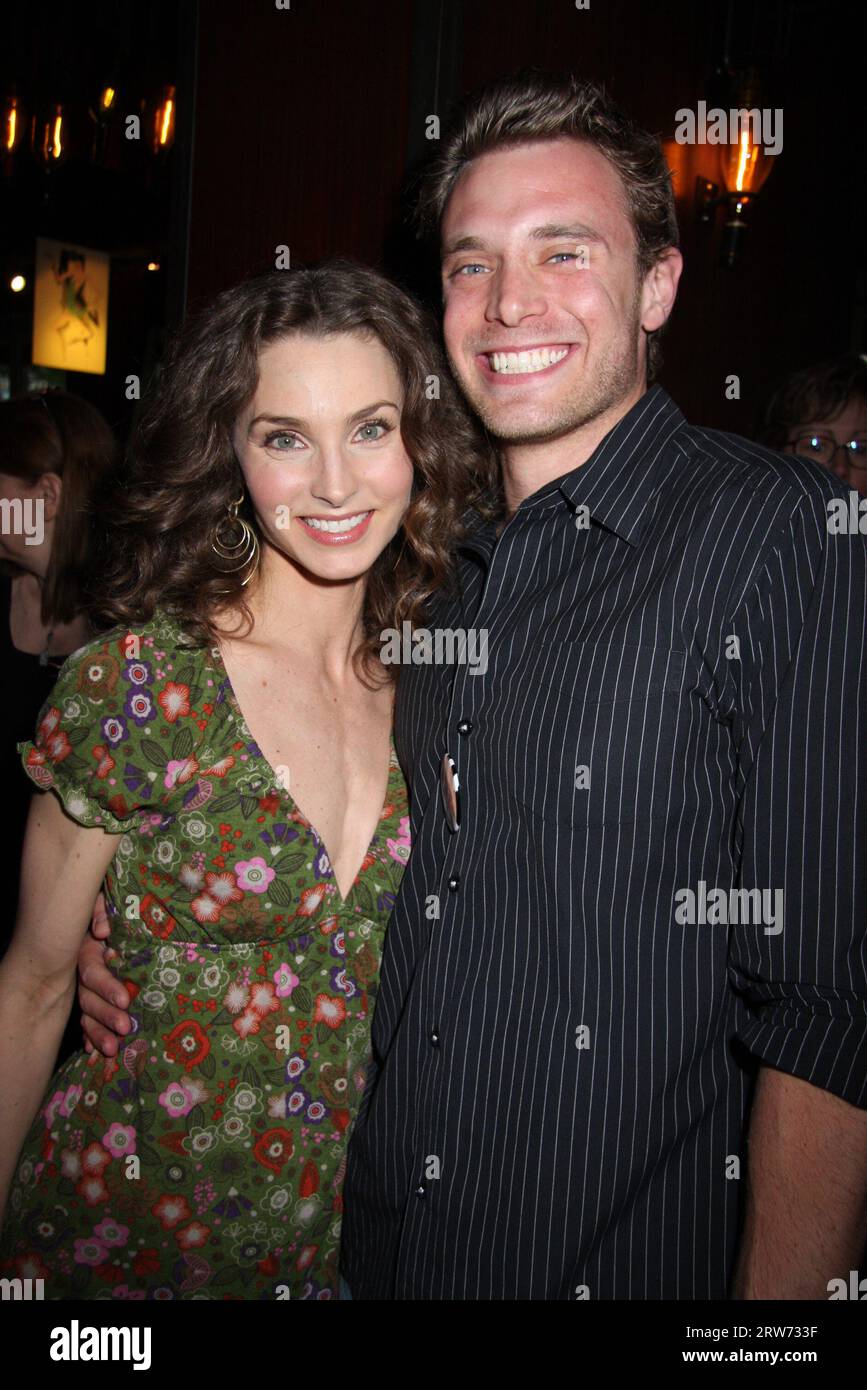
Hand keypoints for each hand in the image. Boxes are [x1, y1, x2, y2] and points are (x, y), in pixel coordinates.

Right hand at [78, 891, 130, 1056]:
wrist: (110, 915)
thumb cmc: (114, 908)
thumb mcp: (107, 902)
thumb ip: (102, 911)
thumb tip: (102, 931)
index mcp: (87, 950)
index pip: (93, 971)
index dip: (107, 986)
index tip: (126, 999)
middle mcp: (83, 972)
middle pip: (88, 998)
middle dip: (106, 1015)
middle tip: (126, 1028)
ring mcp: (85, 987)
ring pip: (87, 1013)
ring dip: (98, 1032)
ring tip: (113, 1049)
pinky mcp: (93, 997)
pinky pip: (87, 1020)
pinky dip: (90, 1036)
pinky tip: (93, 1052)